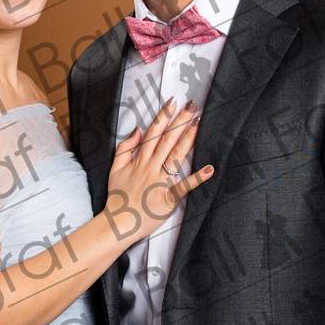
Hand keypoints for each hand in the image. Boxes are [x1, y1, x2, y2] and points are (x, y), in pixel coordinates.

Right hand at [105, 96, 212, 245]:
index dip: (163, 116)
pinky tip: (209, 169)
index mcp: (140, 161)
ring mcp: (160, 182)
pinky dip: (196, 178)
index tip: (173, 102)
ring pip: (176, 156)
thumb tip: (137, 130)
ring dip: (188, 139)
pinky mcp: (167, 197)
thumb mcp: (115, 168)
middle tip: (193, 106)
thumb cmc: (118, 198)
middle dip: (180, 121)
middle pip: (167, 140)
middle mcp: (151, 168)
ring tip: (199, 124)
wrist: (119, 222)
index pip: (153, 133)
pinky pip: (183, 186)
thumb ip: (125, 148)